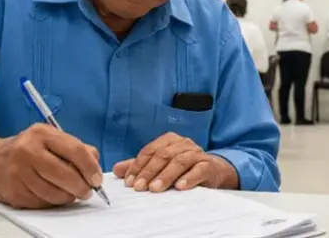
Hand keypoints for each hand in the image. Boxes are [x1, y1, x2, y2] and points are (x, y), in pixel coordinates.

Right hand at [0, 124, 101, 208]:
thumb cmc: (29, 150)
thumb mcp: (51, 139)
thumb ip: (76, 148)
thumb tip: (95, 166)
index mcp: (42, 133)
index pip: (74, 150)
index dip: (90, 167)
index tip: (97, 179)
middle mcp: (28, 150)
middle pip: (64, 174)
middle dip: (81, 186)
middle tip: (88, 191)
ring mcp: (19, 172)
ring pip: (54, 192)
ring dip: (68, 196)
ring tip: (72, 194)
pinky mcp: (14, 191)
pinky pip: (42, 202)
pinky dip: (53, 201)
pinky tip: (55, 195)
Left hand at [112, 132, 237, 192]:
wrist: (212, 170)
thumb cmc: (183, 167)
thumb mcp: (160, 165)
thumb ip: (140, 166)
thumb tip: (116, 169)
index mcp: (169, 140)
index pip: (150, 151)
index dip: (138, 166)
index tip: (129, 182)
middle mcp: (182, 143)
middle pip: (163, 155)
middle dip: (149, 172)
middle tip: (139, 187)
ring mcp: (196, 153)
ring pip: (179, 161)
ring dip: (166, 176)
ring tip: (155, 189)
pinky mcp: (208, 165)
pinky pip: (198, 170)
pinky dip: (189, 178)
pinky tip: (180, 187)